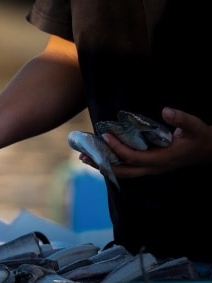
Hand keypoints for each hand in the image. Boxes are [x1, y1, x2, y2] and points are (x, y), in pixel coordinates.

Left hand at [79, 107, 211, 177]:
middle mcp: (154, 168)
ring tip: (85, 158)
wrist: (209, 150)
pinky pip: (127, 169)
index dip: (118, 148)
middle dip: (102, 164)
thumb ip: (182, 119)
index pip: (133, 157)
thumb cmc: (202, 138)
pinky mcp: (150, 166)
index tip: (105, 135)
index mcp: (162, 160)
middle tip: (83, 155)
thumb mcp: (196, 127)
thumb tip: (166, 110)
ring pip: (122, 173)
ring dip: (103, 166)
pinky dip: (112, 164)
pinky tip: (101, 157)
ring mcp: (151, 169)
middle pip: (122, 172)